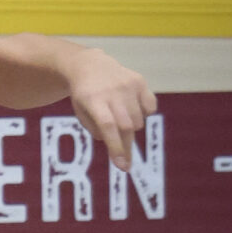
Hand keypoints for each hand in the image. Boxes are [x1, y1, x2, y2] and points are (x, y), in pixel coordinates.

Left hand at [67, 48, 155, 167]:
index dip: (116, 147)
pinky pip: (150, 107)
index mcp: (92, 100)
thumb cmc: (85, 97)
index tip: (122, 166)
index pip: (107, 126)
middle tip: (125, 161)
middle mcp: (111, 91)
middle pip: (126, 126)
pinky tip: (130, 106)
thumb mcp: (82, 113)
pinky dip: (144, 114)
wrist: (90, 66)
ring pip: (138, 121)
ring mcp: (127, 85)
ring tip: (119, 118)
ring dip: (131, 128)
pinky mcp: (139, 81)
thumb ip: (97, 130)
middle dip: (126, 147)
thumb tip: (118, 146)